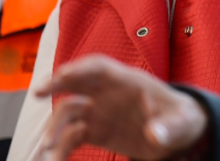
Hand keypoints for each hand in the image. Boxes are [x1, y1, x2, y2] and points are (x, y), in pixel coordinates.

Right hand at [36, 56, 207, 160]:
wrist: (178, 135)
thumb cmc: (182, 119)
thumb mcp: (182, 123)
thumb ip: (169, 128)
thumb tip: (155, 136)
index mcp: (129, 82)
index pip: (100, 67)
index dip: (81, 68)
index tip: (62, 75)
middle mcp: (109, 94)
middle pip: (77, 82)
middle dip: (56, 83)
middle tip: (37, 93)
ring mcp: (101, 112)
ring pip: (70, 112)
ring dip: (56, 126)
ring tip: (48, 146)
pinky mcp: (97, 132)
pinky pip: (72, 136)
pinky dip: (62, 146)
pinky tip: (55, 158)